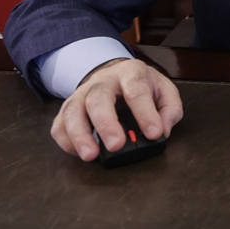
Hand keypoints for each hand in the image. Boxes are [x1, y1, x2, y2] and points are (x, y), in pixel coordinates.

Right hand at [51, 58, 182, 160]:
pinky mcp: (67, 109)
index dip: (145, 113)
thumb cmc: (141, 85)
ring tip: (91, 156)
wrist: (115, 73)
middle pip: (98, 98)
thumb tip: (164, 130)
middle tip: (117, 145)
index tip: (154, 134)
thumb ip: (170, 109)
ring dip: (80, 135)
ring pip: (72, 111)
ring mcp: (81, 94)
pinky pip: (59, 124)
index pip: (137, 90)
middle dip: (106, 124)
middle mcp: (102, 81)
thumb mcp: (164, 90)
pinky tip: (80, 152)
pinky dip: (67, 141)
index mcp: (130, 73)